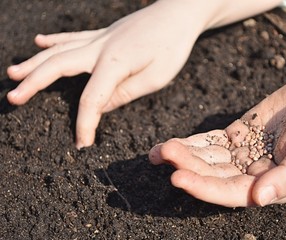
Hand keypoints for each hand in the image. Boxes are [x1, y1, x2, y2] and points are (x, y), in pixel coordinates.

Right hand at [7, 1, 201, 147]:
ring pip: (59, 49)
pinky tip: (38, 41)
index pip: (91, 99)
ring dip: (34, 62)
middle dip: (34, 84)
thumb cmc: (172, 46)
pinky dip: (53, 40)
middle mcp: (100, 48)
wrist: (178, 13)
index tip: (81, 145)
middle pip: (58, 66)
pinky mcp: (104, 33)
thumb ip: (124, 93)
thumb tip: (100, 107)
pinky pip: (72, 37)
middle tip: (13, 98)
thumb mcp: (154, 78)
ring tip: (13, 73)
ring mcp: (100, 38)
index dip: (84, 124)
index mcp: (115, 63)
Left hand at [149, 66, 285, 206]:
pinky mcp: (235, 136)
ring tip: (160, 150)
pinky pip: (209, 141)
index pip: (229, 192)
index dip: (203, 187)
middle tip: (164, 153)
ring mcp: (241, 154)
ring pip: (207, 158)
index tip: (177, 177)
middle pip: (212, 174)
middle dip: (187, 165)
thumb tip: (259, 199)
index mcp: (268, 186)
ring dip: (183, 154)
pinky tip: (172, 143)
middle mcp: (251, 174)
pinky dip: (191, 142)